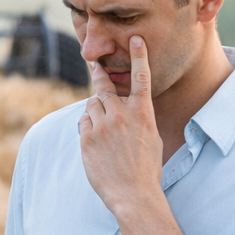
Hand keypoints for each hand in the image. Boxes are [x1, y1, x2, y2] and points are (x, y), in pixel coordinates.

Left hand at [79, 35, 163, 218]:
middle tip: (96, 69)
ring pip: (91, 106)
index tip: (136, 39)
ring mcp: (102, 125)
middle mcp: (121, 115)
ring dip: (94, 112)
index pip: (141, 78)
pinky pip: (83, 123)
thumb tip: (125, 110)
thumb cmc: (147, 169)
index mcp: (142, 113)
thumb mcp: (151, 138)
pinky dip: (87, 128)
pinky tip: (96, 144)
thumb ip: (138, 118)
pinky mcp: (87, 138)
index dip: (138, 56)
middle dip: (100, 82)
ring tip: (104, 132)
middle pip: (103, 89)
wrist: (134, 195)